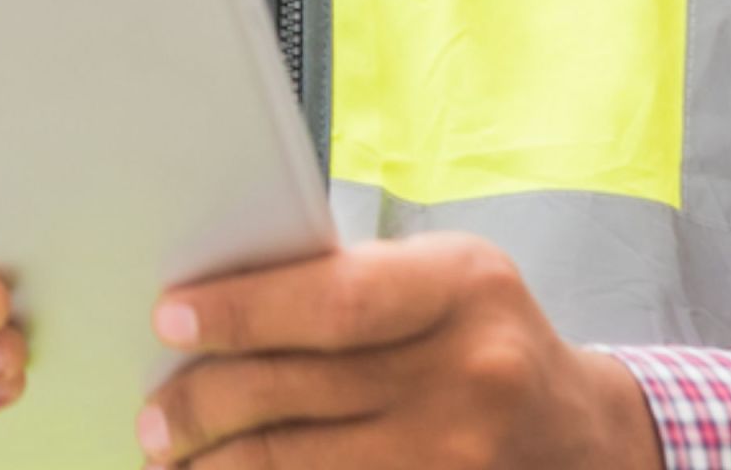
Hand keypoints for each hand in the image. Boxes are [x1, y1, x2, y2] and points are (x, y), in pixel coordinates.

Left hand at [137, 234, 658, 468]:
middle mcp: (471, 373)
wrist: (575, 429)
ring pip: (304, 464)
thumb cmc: (478, 336)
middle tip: (155, 416)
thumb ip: (346, 284)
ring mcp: (463, 455)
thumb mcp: (438, 280)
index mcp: (462, 287)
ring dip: (223, 466)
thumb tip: (211, 310)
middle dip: (207, 404)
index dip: (243, 313)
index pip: (333, 300)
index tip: (169, 319)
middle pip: (302, 390)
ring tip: (174, 456)